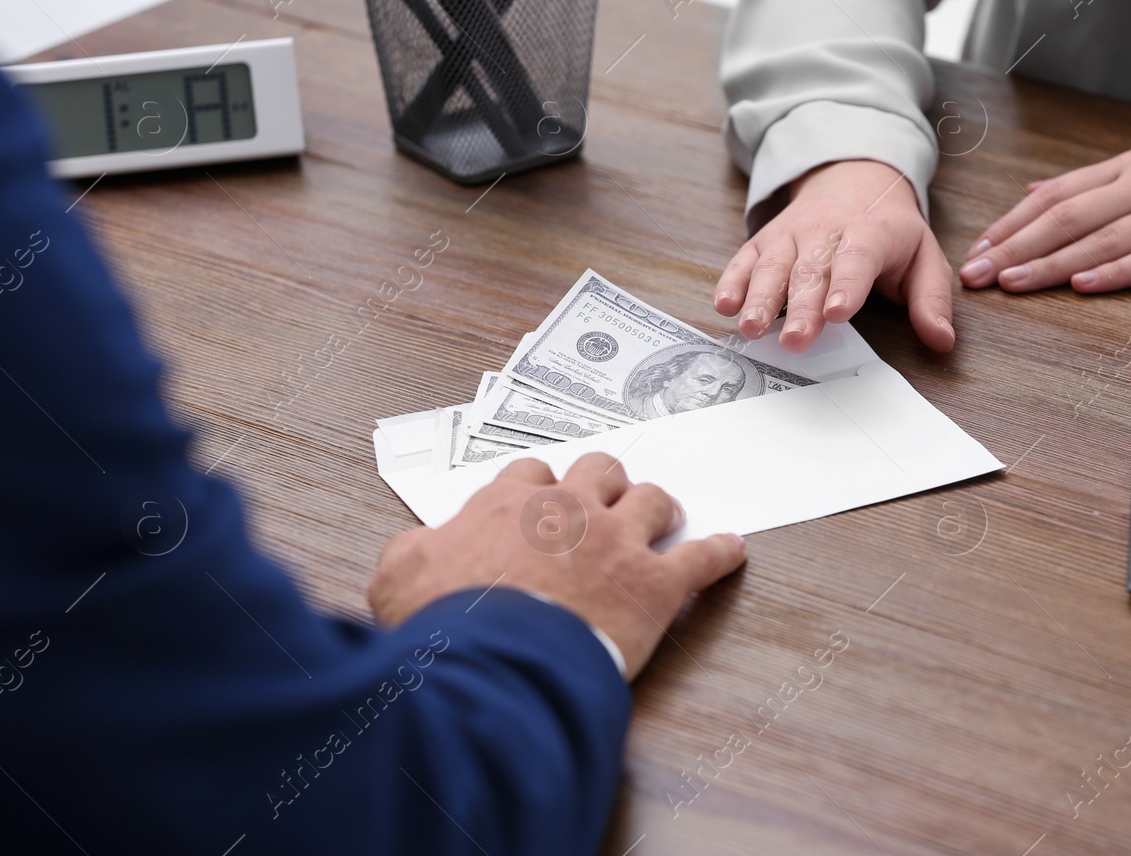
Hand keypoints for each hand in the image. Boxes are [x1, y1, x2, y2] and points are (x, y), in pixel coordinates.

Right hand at [368, 454, 745, 679]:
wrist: (495, 660)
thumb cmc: (444, 622)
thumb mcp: (398, 576)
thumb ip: (412, 551)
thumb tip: (421, 547)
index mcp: (509, 503)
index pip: (531, 473)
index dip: (540, 487)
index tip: (542, 501)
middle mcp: (569, 509)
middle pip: (600, 470)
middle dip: (605, 480)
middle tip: (608, 498)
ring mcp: (617, 542)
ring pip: (653, 501)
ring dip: (658, 507)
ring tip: (665, 517)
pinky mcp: (655, 585)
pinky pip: (701, 559)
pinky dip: (719, 553)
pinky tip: (732, 549)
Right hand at [714, 159, 955, 352]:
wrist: (852, 176)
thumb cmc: (889, 229)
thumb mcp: (923, 255)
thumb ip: (931, 299)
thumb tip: (942, 341)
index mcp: (869, 234)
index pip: (857, 260)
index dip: (846, 286)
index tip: (837, 314)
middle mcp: (825, 231)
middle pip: (811, 270)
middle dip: (801, 307)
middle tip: (795, 341)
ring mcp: (791, 234)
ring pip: (773, 265)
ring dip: (760, 297)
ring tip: (751, 326)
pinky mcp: (765, 240)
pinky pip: (745, 259)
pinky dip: (732, 281)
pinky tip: (724, 304)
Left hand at [959, 114, 1130, 293]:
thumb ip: (1099, 183)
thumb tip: (1038, 193)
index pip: (1057, 194)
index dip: (1012, 223)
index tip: (978, 248)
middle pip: (1068, 216)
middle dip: (1016, 247)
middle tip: (977, 273)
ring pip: (1102, 237)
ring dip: (1052, 263)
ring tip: (1013, 283)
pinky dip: (1118, 270)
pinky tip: (1086, 283)